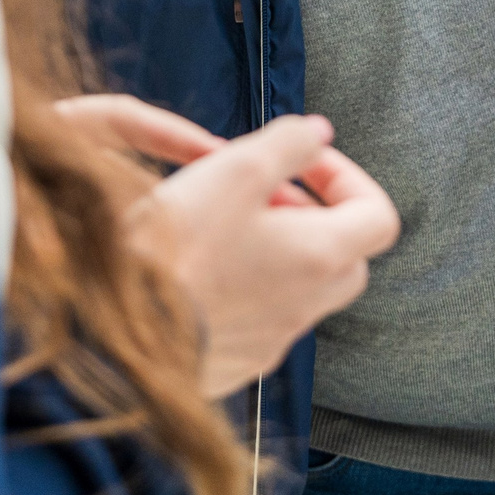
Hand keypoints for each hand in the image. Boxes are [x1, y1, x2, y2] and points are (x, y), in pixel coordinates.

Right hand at [58, 99, 400, 395]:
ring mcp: (274, 340)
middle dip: (314, 216)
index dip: (348, 178)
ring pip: (303, 287)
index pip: (379, 216)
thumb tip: (318, 134)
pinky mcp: (238, 360)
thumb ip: (288, 143)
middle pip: (346, 255)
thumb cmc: (177, 247)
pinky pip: (263, 317)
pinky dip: (249, 285)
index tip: (304, 162)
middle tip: (265, 193)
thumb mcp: (235, 169)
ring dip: (280, 250)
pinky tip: (201, 269)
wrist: (115, 336)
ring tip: (225, 224)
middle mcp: (308, 305)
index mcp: (322, 256)